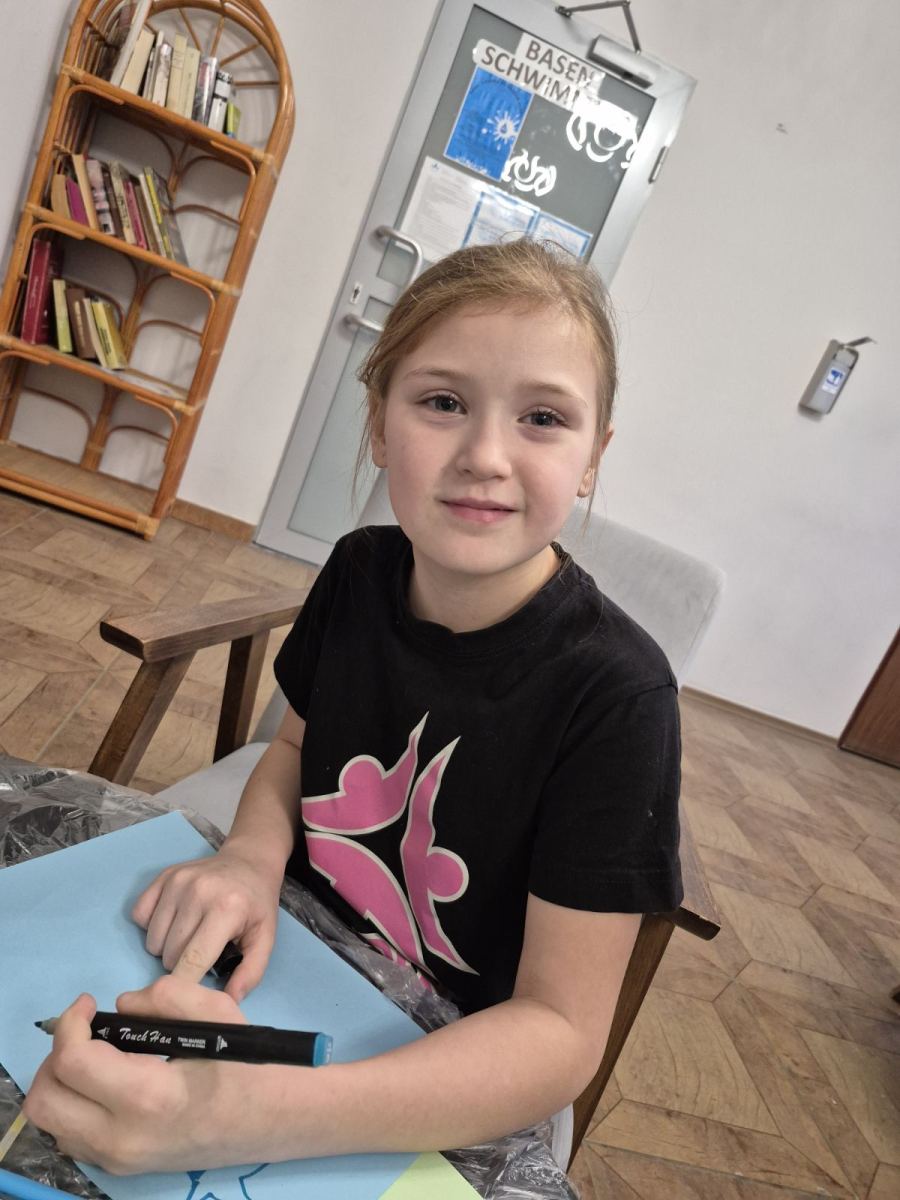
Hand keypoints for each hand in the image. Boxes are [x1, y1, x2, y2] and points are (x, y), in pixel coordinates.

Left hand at [23, 982, 248, 1173]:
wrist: (268, 1119)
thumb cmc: (244, 1063)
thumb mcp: (215, 1010)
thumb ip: (163, 995)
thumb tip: (120, 1006)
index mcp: (149, 1096)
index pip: (73, 1062)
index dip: (70, 1023)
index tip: (89, 1004)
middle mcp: (123, 1137)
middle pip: (46, 1101)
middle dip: (56, 1055)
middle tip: (85, 1032)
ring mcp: (117, 1160)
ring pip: (50, 1123)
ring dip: (61, 1081)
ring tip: (93, 1055)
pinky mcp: (118, 1168)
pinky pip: (68, 1136)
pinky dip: (72, 1104)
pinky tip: (103, 1083)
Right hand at [132, 843, 281, 1000]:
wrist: (249, 861)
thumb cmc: (256, 904)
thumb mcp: (265, 937)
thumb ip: (251, 972)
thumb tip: (228, 1003)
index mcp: (225, 909)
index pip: (193, 960)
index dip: (187, 985)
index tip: (189, 996)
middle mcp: (198, 892)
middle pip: (170, 954)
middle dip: (182, 964)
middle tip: (201, 953)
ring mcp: (177, 882)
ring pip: (153, 941)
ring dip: (166, 948)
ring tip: (190, 937)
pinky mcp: (163, 876)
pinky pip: (139, 916)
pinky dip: (152, 926)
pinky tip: (174, 921)